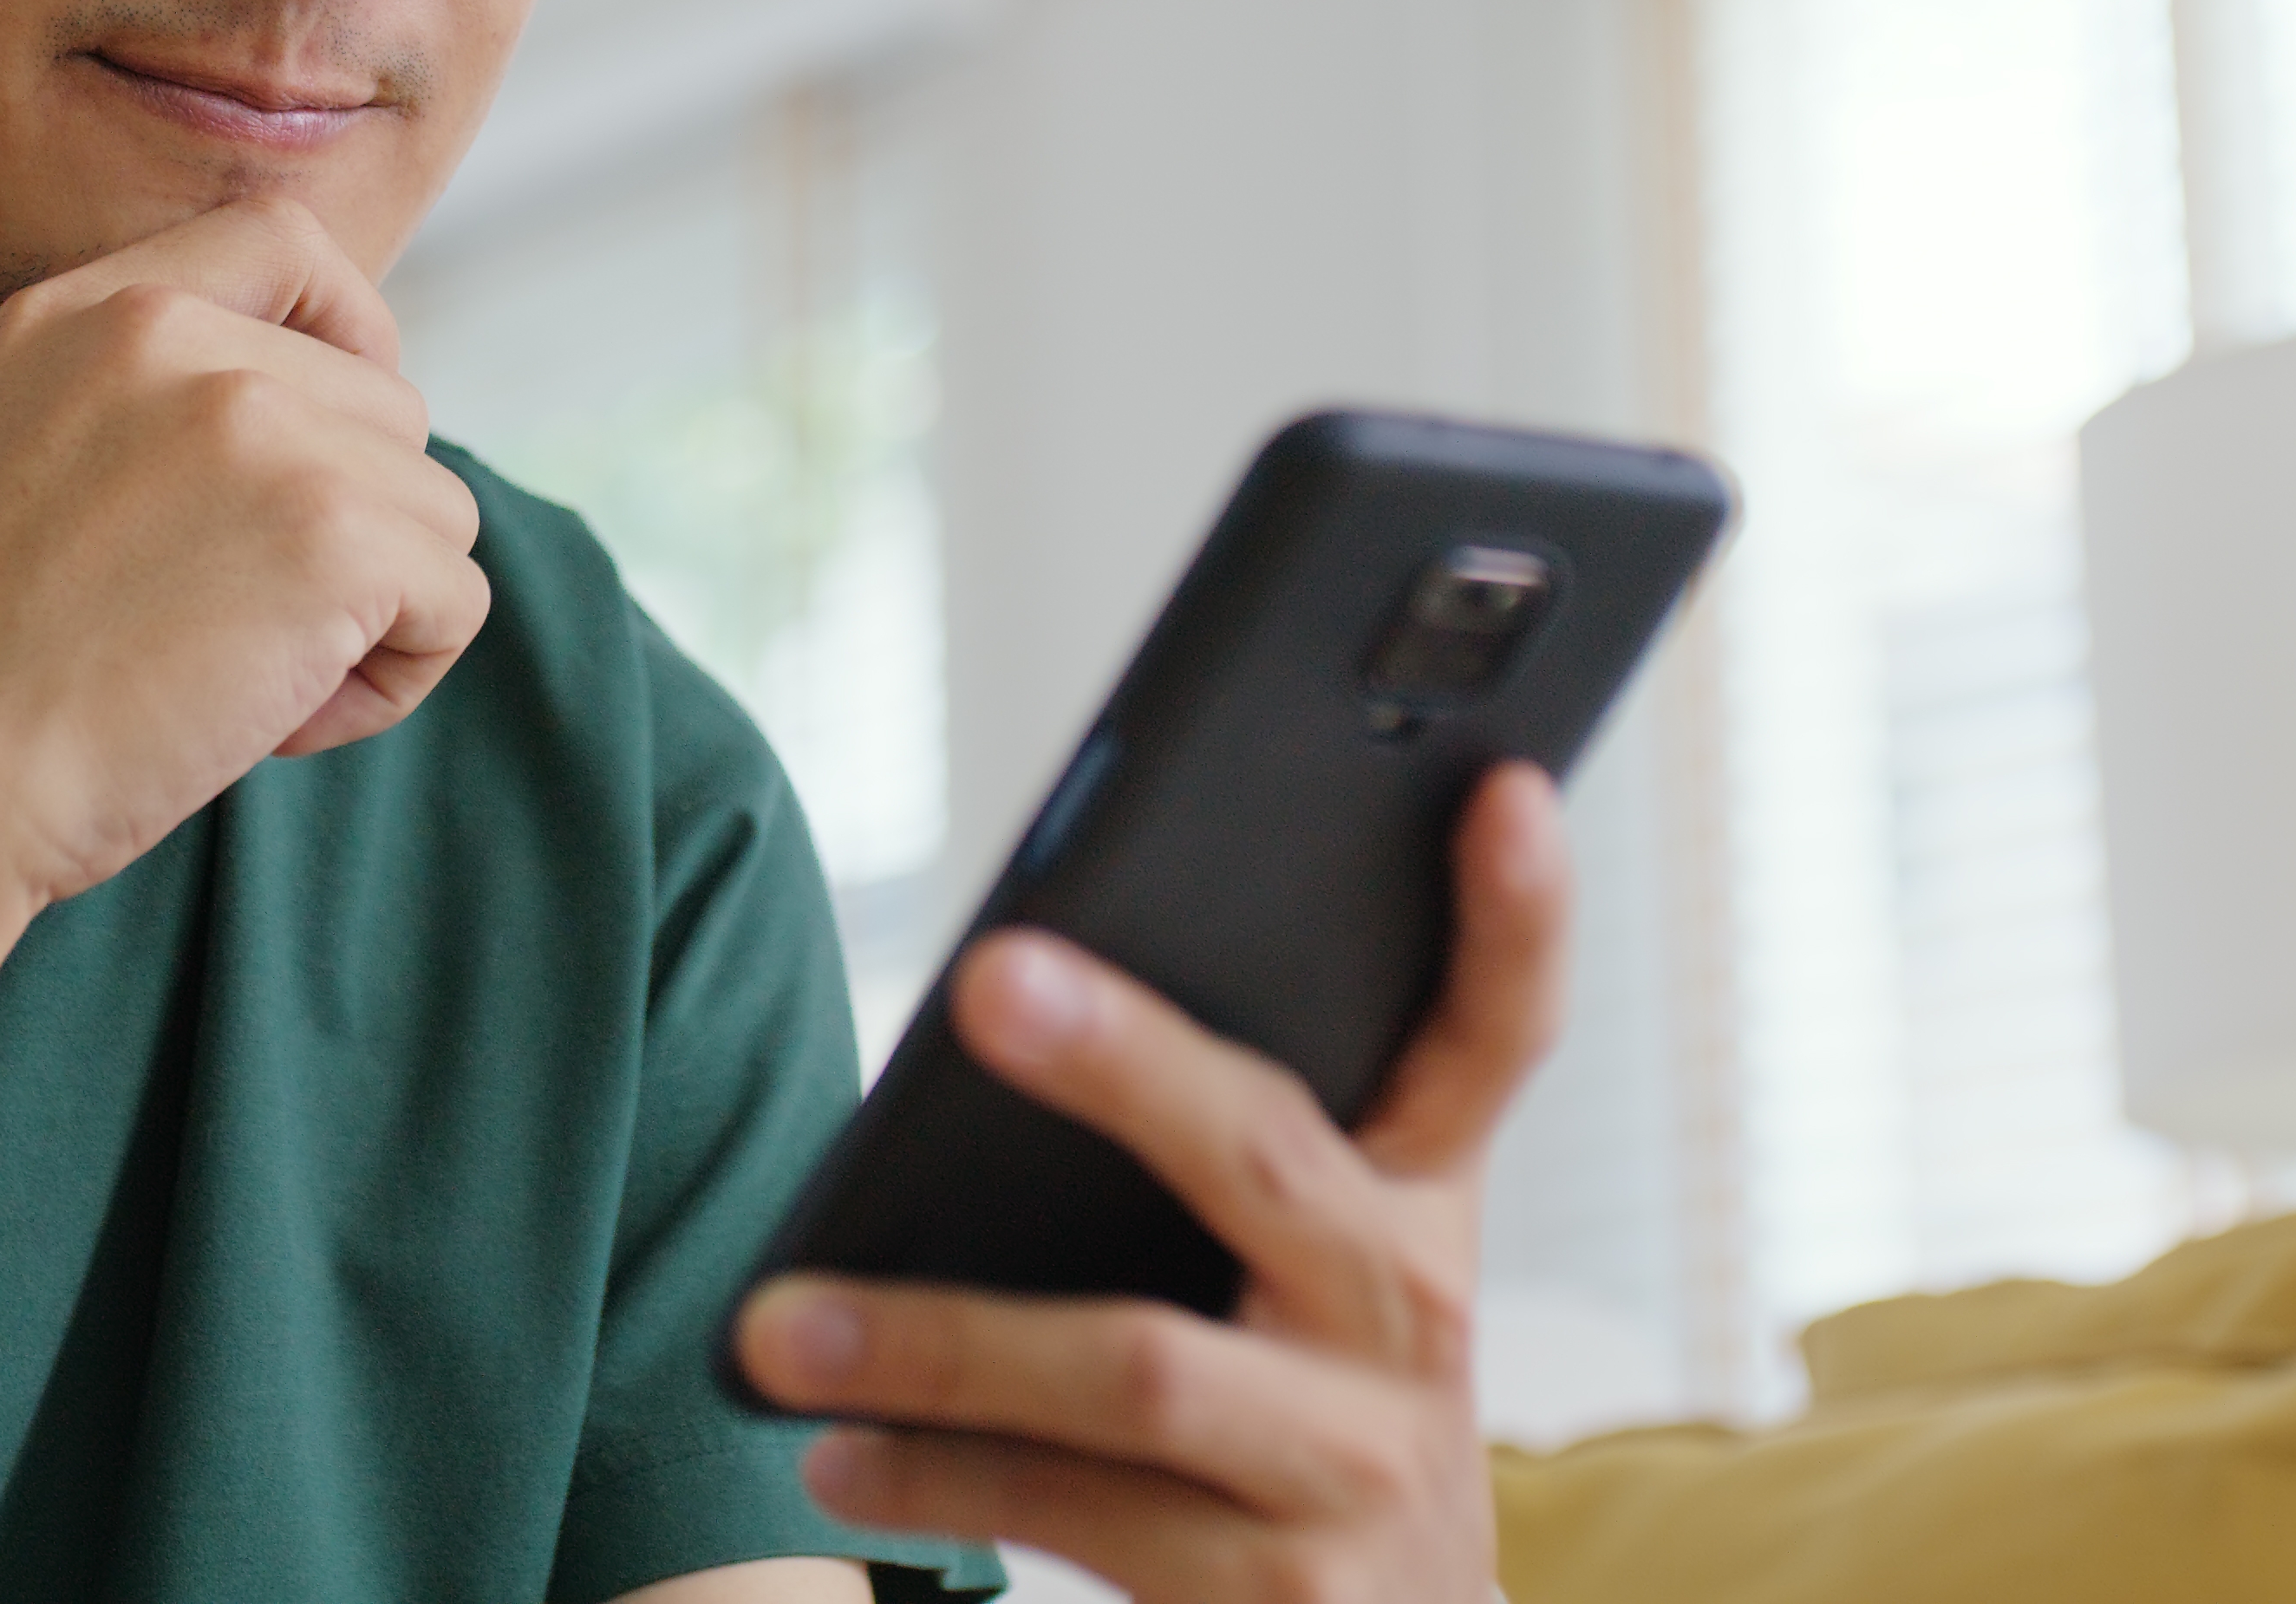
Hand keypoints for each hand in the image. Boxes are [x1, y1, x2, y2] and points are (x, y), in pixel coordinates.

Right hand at [0, 197, 488, 907]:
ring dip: (375, 614)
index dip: (352, 329)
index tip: (336, 438)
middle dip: (350, 529)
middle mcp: (173, 338)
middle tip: (231, 634)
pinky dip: (392, 682)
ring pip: (434, 507)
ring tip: (239, 682)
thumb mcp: (23, 458)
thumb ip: (151, 404)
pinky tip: (276, 723)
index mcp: (87, 312)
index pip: (284, 240)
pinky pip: (455, 601)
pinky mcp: (332, 532)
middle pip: (388, 406)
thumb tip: (327, 424)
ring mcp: (259, 425)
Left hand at [735, 761, 1572, 1602]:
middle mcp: (1411, 1322)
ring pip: (1135, 1364)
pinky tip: (833, 1456)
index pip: (1496, 1037)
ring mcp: (1355, 1468)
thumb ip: (1224, 1154)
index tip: (1500, 785)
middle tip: (982, 976)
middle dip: (1125, 1057)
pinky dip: (932, 1478)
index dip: (1517, 916)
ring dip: (933, 1340)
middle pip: (1268, 1154)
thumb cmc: (1301, 1424)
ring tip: (778, 1324)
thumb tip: (1003, 996)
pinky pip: (1075, 1509)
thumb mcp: (1312, 1291)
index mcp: (1422, 1210)